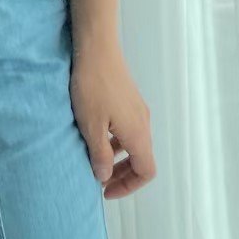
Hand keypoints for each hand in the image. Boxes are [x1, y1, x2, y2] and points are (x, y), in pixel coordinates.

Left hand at [70, 34, 156, 198]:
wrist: (96, 48)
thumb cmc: (92, 87)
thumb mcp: (91, 126)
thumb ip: (99, 155)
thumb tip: (104, 176)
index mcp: (138, 134)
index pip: (147, 171)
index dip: (129, 186)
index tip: (106, 190)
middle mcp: (143, 123)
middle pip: (142, 159)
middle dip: (123, 174)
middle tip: (100, 180)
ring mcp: (137, 110)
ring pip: (134, 144)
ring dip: (118, 157)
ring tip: (94, 160)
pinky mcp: (128, 99)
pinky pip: (127, 129)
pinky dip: (115, 140)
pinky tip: (95, 135)